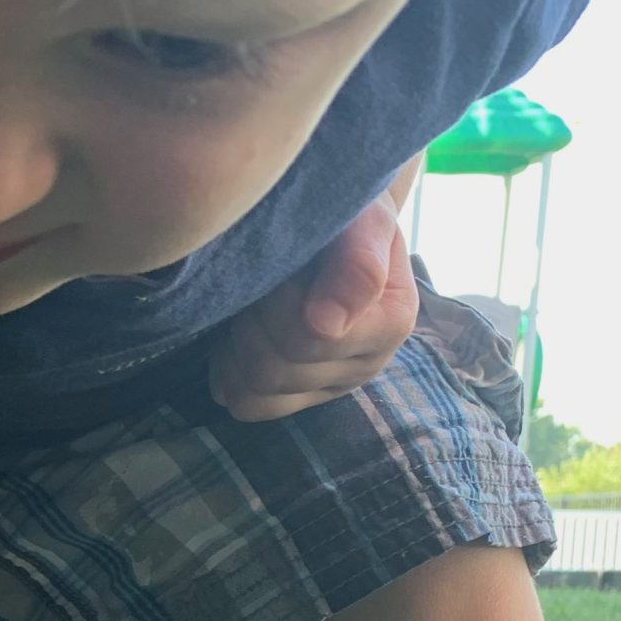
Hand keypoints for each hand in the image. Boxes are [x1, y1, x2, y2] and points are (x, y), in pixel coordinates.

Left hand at [210, 187, 419, 423]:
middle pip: (275, 370)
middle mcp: (370, 364)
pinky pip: (251, 406)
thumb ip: (356, 263)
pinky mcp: (304, 397)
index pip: (304, 336)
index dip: (273, 299)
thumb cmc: (347, 214)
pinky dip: (229, 376)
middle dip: (250, 321)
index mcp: (391, 321)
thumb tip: (327, 324)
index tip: (280, 259)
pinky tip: (234, 340)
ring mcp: (334, 386)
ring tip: (245, 307)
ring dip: (236, 349)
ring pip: (257, 394)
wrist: (336, 226)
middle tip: (254, 281)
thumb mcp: (360, 219)